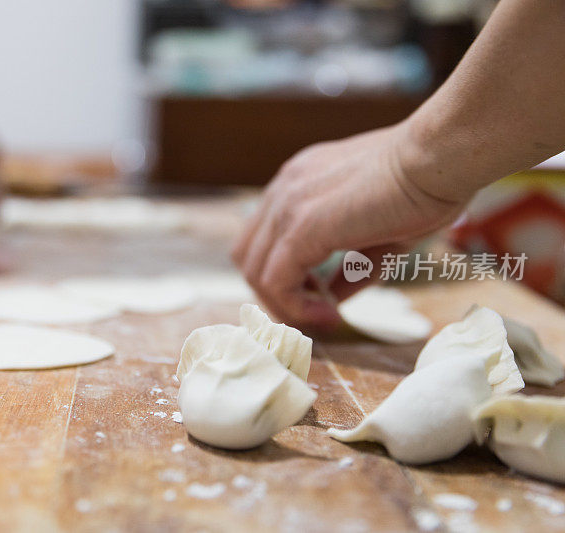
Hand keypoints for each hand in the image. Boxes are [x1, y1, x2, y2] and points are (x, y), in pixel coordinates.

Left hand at [232, 123, 466, 328]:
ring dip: (283, 305)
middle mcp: (284, 188)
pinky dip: (295, 307)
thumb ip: (350, 264)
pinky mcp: (302, 225)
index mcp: (299, 182)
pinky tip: (329, 313)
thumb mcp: (379, 232)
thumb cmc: (425, 186)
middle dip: (275, 295)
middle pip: (248, 256)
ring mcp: (288, 204)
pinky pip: (276, 281)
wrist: (442, 156)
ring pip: (254, 271)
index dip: (284, 276)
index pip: (263, 239)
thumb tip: (333, 297)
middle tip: (314, 315)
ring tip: (322, 318)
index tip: (321, 300)